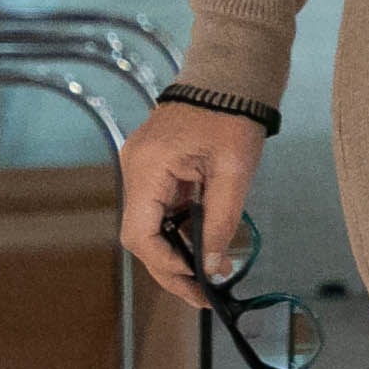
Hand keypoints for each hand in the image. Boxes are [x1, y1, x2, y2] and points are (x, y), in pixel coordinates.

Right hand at [119, 102, 267, 307]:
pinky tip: (200, 244)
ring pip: (147, 225)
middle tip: (202, 293)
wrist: (230, 75)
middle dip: (170, 267)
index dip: (166, 266)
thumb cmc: (234, 116)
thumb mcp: (234, 173)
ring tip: (206, 275)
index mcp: (148, 167)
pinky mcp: (152, 165)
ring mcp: (140, 166)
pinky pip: (157, 208)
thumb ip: (221, 223)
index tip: (197, 285)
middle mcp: (134, 168)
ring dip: (173, 251)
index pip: (140, 235)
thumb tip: (213, 268)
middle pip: (140, 235)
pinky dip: (176, 230)